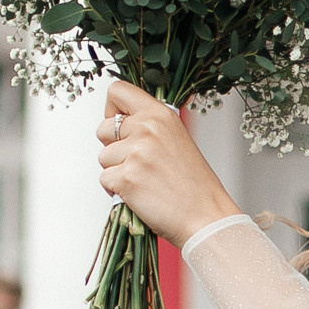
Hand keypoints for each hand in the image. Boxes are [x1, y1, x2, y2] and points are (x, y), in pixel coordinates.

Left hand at [96, 81, 238, 247]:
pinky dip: (116, 190)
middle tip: (136, 163)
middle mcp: (146, 129)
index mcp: (160, 115)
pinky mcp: (126, 178)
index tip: (120, 125)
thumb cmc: (194, 185)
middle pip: (103, 128)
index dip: (112, 109)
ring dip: (116, 171)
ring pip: (102, 157)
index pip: (117, 91)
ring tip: (143, 181)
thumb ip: (149, 126)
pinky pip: (104, 179)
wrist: (206, 216)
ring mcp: (135, 153)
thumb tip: (121, 122)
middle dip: (112, 148)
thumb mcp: (177, 139)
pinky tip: (139, 194)